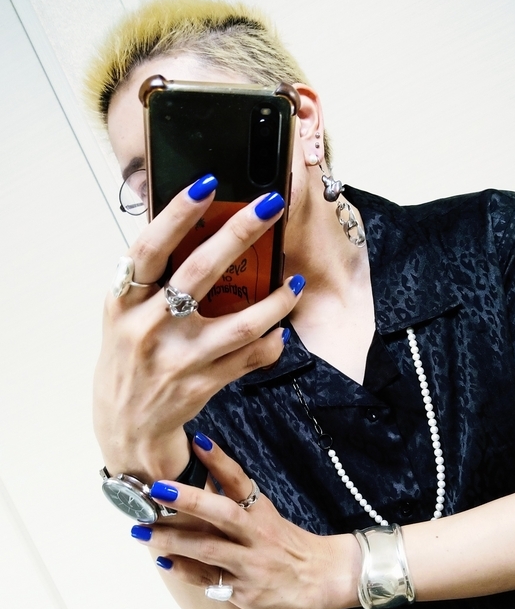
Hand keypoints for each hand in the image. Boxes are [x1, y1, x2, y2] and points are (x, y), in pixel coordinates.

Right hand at [94, 178, 302, 480]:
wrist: (126, 424)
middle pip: (199, 273)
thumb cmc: (129, 359)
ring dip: (274, 301)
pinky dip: (269, 343)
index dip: (178, 213)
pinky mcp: (201, 384)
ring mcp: (177, 359)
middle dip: (239, 234)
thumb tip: (192, 230)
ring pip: (238, 325)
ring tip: (295, 281)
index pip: (150, 248)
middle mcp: (148, 328)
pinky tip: (280, 329)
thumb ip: (150, 281)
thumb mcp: (125, 316)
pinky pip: (247, 359)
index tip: (209, 184)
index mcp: (125, 302)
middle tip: (271, 205)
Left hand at [135, 435, 361, 608]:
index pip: (240, 481)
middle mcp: (256, 535)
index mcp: (262, 512)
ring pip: (208, 549)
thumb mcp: (267, 517)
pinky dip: (185, 570)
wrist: (322, 579)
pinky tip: (163, 560)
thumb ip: (237, 501)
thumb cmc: (287, 544)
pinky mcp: (245, 590)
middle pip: (222, 513)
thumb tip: (199, 478)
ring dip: (173, 538)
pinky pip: (210, 579)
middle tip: (157, 488)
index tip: (196, 440)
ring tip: (141, 530)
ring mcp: (250, 564)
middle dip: (189, 500)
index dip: (219, 461)